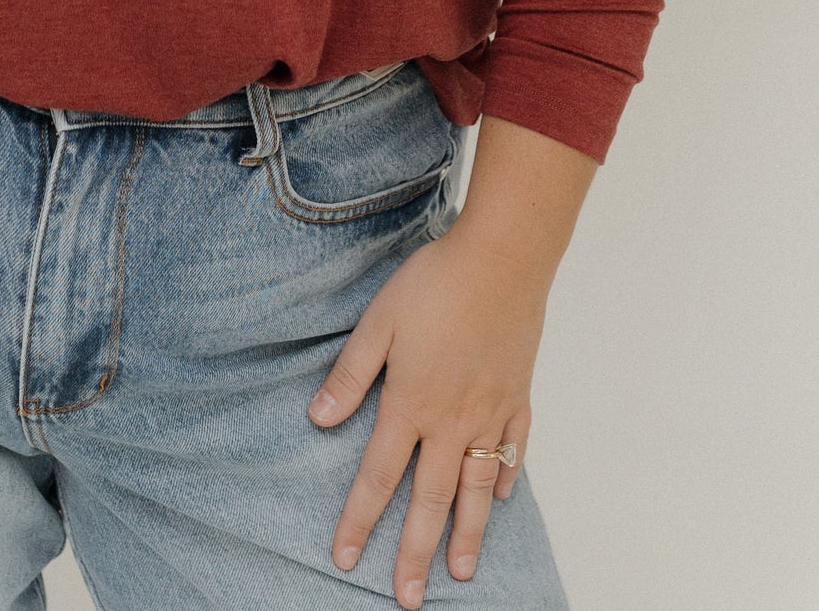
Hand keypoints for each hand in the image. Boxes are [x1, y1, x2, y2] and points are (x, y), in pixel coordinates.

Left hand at [307, 218, 549, 603]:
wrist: (501, 260)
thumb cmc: (433, 284)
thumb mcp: (378, 323)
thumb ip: (350, 375)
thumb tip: (318, 419)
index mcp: (411, 404)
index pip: (378, 476)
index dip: (360, 520)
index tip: (346, 559)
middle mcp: (452, 421)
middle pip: (431, 501)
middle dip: (416, 553)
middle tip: (408, 599)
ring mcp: (491, 412)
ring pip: (478, 488)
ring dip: (468, 534)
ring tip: (462, 573)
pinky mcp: (518, 395)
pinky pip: (514, 449)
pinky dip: (508, 477)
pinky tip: (504, 498)